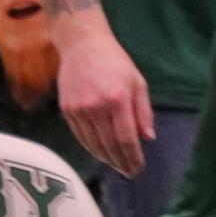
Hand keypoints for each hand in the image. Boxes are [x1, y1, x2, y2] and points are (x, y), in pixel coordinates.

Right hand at [54, 19, 155, 176]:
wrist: (82, 44)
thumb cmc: (115, 62)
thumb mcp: (137, 82)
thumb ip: (143, 111)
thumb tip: (147, 138)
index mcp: (118, 99)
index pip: (126, 138)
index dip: (133, 158)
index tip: (138, 168)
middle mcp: (97, 107)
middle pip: (109, 145)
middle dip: (121, 162)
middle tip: (129, 172)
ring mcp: (79, 109)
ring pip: (93, 144)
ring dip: (106, 159)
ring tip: (117, 165)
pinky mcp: (68, 109)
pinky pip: (80, 136)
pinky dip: (91, 148)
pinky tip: (100, 153)